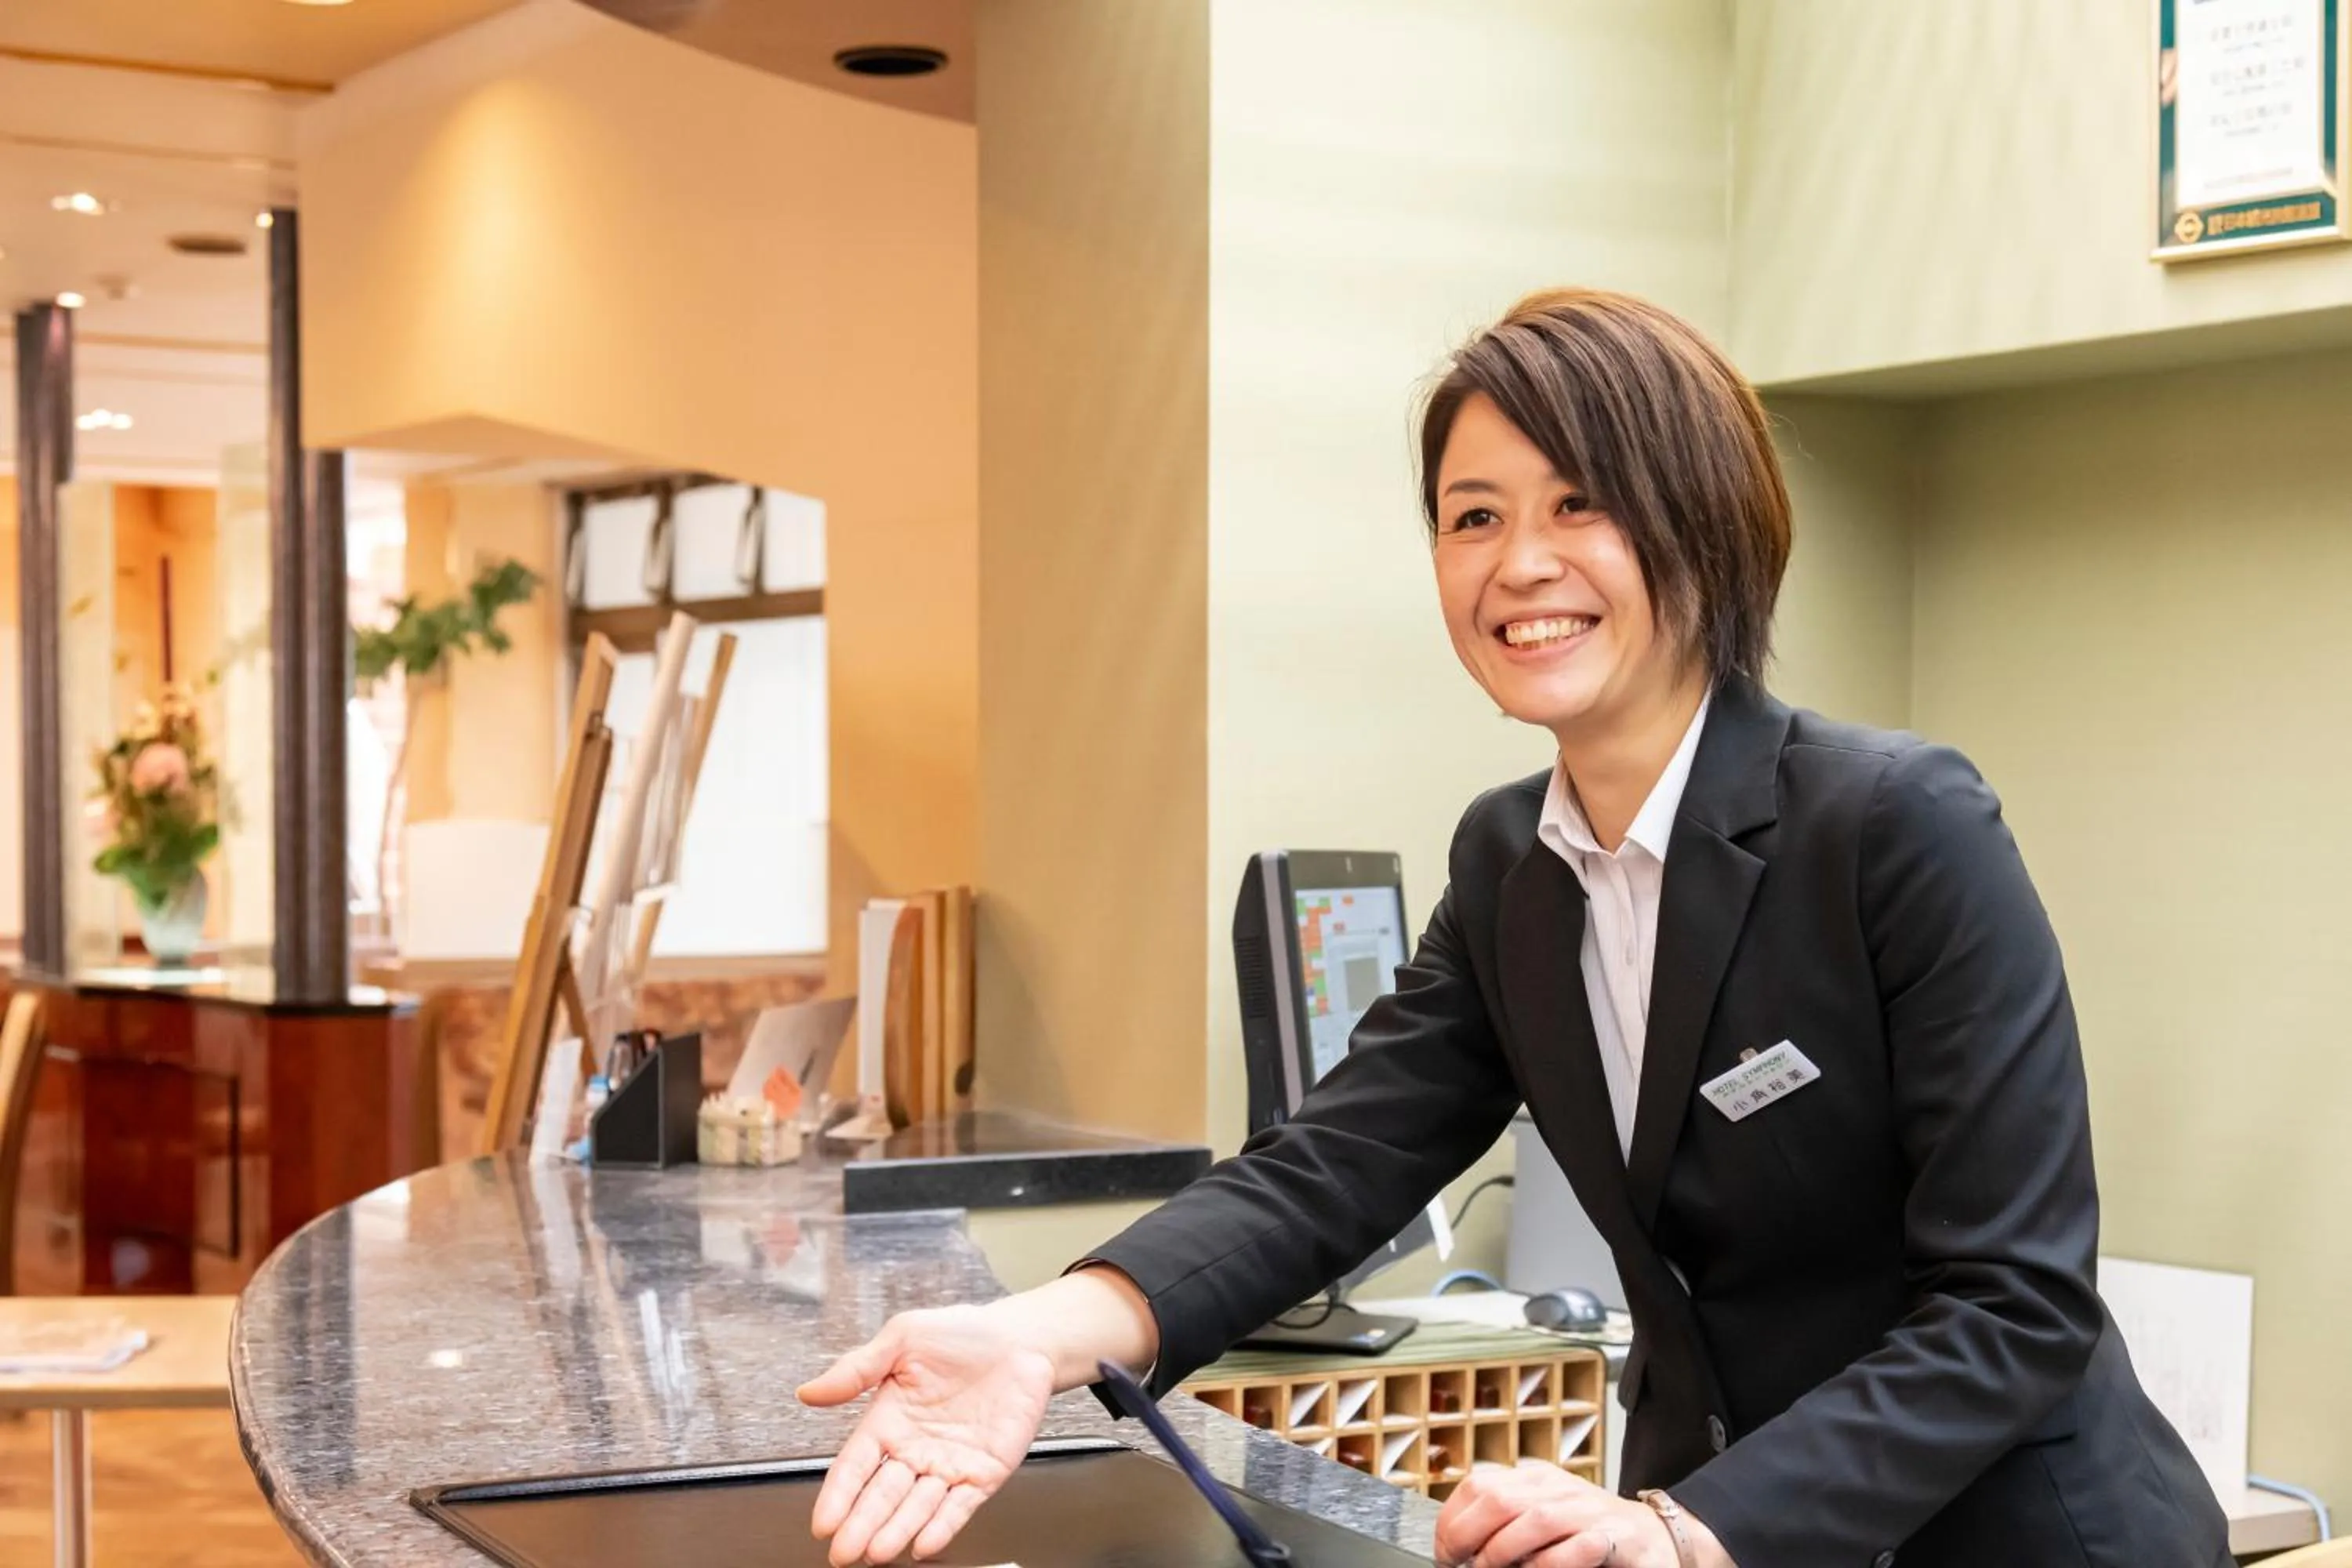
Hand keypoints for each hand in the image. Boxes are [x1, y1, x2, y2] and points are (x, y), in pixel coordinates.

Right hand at [797, 1303, 1054, 1564]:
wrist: (1022, 1339)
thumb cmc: (963, 1335)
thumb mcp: (903, 1338)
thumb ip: (857, 1368)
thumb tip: (809, 1391)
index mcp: (888, 1420)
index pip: (855, 1465)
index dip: (838, 1495)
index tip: (823, 1522)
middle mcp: (915, 1448)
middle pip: (881, 1495)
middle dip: (861, 1525)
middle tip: (843, 1552)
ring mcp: (949, 1464)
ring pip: (917, 1507)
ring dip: (897, 1531)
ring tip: (877, 1552)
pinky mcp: (984, 1473)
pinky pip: (960, 1506)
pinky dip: (942, 1526)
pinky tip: (924, 1543)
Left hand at [1435, 1461, 1675, 1567]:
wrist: (1652, 1538)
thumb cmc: (1587, 1533)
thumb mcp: (1539, 1516)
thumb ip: (1503, 1523)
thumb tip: (1457, 1547)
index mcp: (1533, 1478)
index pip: (1477, 1484)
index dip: (1451, 1520)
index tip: (1444, 1553)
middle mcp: (1558, 1488)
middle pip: (1498, 1498)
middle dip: (1468, 1536)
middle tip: (1462, 1565)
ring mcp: (1587, 1510)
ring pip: (1535, 1520)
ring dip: (1503, 1552)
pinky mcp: (1614, 1536)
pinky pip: (1577, 1547)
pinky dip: (1550, 1563)